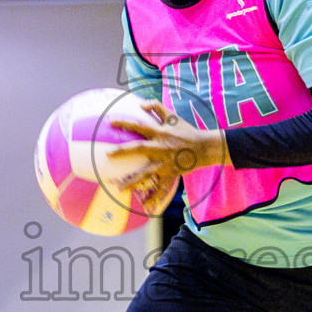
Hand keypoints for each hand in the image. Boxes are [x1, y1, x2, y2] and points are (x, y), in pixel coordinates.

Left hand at [106, 101, 227, 193]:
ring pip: (146, 173)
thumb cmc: (187, 131)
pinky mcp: (171, 173)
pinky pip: (161, 187)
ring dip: (132, 181)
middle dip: (122, 151)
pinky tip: (146, 207)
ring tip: (119, 188)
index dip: (124, 123)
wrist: (204, 148)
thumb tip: (141, 103)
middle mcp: (160, 148)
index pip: (139, 126)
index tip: (110, 122)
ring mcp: (165, 162)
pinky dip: (155, 197)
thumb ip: (157, 108)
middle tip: (107, 154)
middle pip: (138, 148)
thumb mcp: (173, 117)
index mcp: (159, 133)